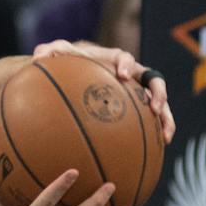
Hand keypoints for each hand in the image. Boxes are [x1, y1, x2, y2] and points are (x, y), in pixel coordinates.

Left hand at [32, 40, 174, 144]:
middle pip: (153, 80)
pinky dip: (156, 135)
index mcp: (113, 60)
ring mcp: (137, 94)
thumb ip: (48, 53)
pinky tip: (156, 152)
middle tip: (155, 108)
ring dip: (166, 119)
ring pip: (160, 104)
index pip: (124, 57)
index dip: (126, 64)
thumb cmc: (64, 65)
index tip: (122, 76)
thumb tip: (39, 56)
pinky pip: (151, 123)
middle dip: (158, 93)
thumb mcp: (54, 56)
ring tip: (166, 137)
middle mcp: (131, 76)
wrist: (72, 80)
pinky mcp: (138, 112)